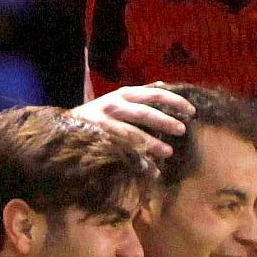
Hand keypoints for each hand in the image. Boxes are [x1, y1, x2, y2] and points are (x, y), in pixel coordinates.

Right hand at [72, 84, 196, 159]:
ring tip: (168, 151)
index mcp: (124, 94)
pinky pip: (122, 152)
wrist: (65, 127)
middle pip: (144, 112)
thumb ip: (139, 93)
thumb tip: (162, 84)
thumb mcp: (117, 98)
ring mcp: (105, 124)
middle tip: (182, 130)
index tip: (191, 111)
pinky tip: (152, 171)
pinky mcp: (99, 140)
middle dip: (165, 121)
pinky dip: (138, 161)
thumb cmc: (98, 113)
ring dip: (152, 143)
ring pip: (132, 133)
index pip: (154, 94)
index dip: (174, 101)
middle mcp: (115, 105)